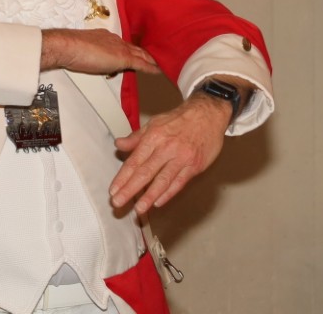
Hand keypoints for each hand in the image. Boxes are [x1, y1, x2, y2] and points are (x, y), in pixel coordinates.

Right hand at [40, 28, 160, 75]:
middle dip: (148, 52)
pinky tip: (160, 71)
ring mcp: (121, 48)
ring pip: (142, 54)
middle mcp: (117, 40)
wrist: (68, 46)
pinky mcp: (124, 58)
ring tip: (163, 62)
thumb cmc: (71, 49)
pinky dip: (152, 67)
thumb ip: (94, 53)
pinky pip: (142, 64)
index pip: (125, 45)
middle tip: (160, 55)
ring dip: (153, 59)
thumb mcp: (85, 50)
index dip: (135, 49)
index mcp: (107, 37)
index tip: (142, 52)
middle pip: (136, 47)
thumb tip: (97, 59)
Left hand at [109, 93, 230, 214]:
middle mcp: (168, 148)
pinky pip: (180, 182)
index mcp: (155, 137)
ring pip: (163, 180)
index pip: (135, 161)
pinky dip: (169, 193)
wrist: (209, 113)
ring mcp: (182, 157)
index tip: (114, 190)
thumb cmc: (181, 119)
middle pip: (146, 172)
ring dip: (149, 196)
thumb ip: (136, 137)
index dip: (123, 177)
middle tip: (118, 202)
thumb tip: (119, 144)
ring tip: (138, 209)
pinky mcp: (195, 165)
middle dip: (130, 189)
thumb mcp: (155, 123)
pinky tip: (159, 202)